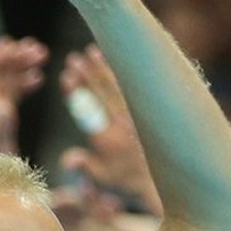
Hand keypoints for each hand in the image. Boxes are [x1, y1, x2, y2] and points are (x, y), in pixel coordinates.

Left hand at [0, 36, 46, 155]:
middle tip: (38, 49)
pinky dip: (24, 84)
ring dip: (22, 67)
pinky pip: (13, 96)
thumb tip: (3, 109)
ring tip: (42, 55)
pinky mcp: (5, 125)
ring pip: (7, 83)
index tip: (11, 44)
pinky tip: (39, 78)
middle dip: (16, 58)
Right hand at [57, 45, 160, 212]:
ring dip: (102, 68)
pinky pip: (133, 86)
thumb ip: (84, 165)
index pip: (85, 110)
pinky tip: (113, 60)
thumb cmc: (128, 178)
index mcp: (105, 140)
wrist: (165, 178)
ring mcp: (136, 115)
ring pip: (117, 85)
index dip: (74, 92)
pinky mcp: (148, 110)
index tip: (65, 77)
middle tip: (72, 59)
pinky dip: (122, 71)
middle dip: (85, 74)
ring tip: (89, 52)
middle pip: (100, 93)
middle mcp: (120, 125)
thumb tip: (66, 160)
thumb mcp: (102, 176)